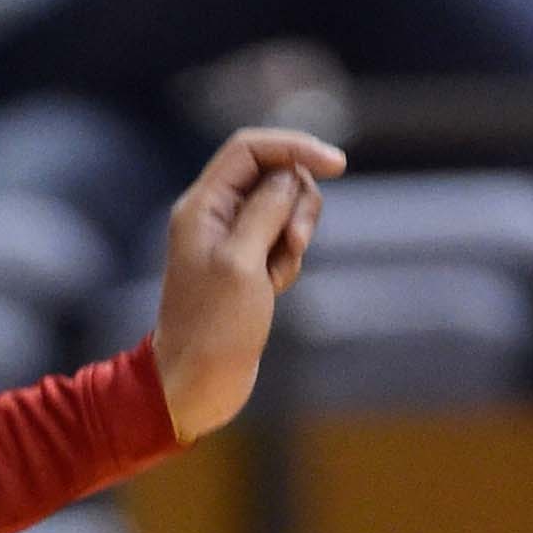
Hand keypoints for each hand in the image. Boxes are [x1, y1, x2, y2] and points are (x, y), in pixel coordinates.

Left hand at [149, 127, 346, 442]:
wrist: (195, 384)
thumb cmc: (213, 329)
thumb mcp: (243, 261)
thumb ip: (267, 208)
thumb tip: (289, 175)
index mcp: (202, 207)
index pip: (251, 148)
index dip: (295, 147)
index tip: (337, 165)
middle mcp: (214, 216)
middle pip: (275, 175)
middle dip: (297, 203)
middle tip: (293, 243)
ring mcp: (231, 241)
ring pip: (284, 208)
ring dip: (295, 236)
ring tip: (277, 275)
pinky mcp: (246, 265)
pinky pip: (283, 242)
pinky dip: (288, 261)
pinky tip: (273, 290)